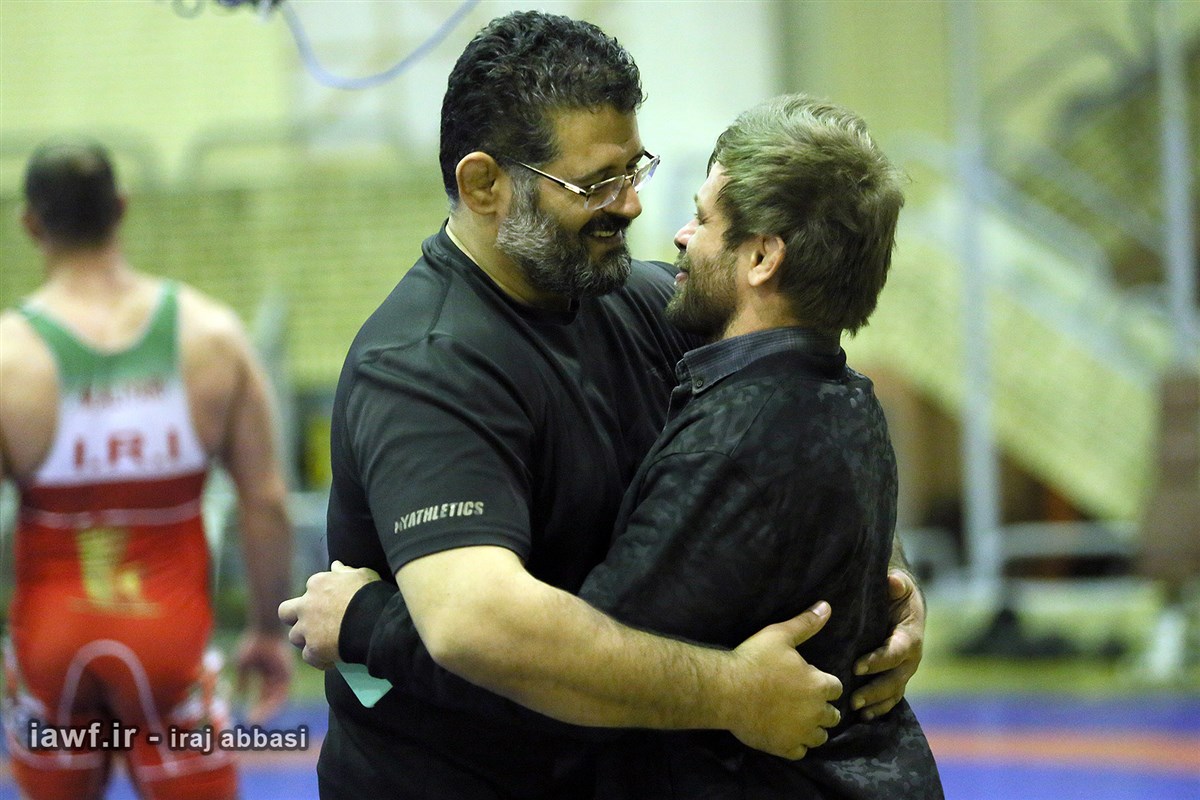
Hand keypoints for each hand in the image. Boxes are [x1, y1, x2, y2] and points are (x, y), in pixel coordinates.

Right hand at [234, 631, 292, 724]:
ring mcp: (284, 677)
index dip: (258, 710)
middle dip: (263, 714)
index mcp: (269, 678)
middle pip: (271, 702)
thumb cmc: (253, 644)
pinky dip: (273, 704)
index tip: (249, 721)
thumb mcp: (244, 665)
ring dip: (267, 712)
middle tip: (253, 726)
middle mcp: (278, 679)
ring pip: (278, 700)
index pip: (264, 699)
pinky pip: (282, 694)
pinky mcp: (287, 674)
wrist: (264, 630)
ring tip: (257, 722)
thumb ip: (243, 681)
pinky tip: (265, 711)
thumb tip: (238, 697)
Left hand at [278, 561, 381, 669]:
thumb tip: (336, 565)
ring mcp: (308, 628)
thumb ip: (345, 571)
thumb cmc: (370, 595)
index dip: (319, 598)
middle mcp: (307, 605)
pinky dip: (319, 659)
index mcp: (318, 584)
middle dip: (294, 618)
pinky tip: (331, 660)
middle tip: (309, 624)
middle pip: (286, 613)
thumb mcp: (362, 575)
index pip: (310, 589)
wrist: (375, 621)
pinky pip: (309, 657)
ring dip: (306, 640)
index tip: (330, 606)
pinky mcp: (313, 649)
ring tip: (323, 643)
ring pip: (295, 637)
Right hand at [725, 601, 842, 759]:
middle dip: (823, 708)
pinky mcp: (784, 747)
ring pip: (820, 736)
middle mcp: (815, 712)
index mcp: (818, 685)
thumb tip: (826, 606)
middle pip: (833, 715)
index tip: (810, 680)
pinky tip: (785, 733)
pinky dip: (796, 744)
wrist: (726, 690)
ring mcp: (800, 733)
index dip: (824, 683)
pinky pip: (801, 752)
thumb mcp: (780, 635)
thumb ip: (806, 624)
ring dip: (813, 728)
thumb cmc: (754, 660)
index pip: (836, 688)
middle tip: (803, 700)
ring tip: (798, 719)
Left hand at [851, 569, 924, 719]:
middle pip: (895, 679)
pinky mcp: (896, 676)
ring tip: (857, 711)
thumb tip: (892, 581)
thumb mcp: (899, 584)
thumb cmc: (898, 592)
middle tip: (853, 699)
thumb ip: (897, 584)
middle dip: (875, 690)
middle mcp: (911, 657)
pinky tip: (864, 717)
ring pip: (893, 692)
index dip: (878, 661)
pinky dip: (880, 708)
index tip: (857, 666)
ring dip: (876, 703)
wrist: (906, 603)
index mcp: (911, 635)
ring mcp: (904, 670)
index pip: (896, 652)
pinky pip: (891, 697)